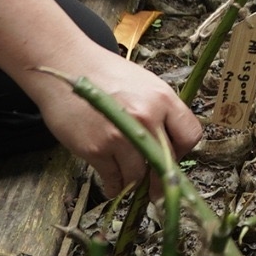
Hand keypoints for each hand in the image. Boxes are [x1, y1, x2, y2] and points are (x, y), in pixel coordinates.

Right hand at [31, 46, 202, 196]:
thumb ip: (160, 112)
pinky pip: (113, 180)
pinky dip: (114, 186)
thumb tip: (168, 145)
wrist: (65, 66)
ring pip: (138, 176)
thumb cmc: (105, 74)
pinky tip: (114, 182)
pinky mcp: (96, 149)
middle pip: (165, 162)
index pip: (190, 136)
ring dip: (134, 183)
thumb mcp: (144, 84)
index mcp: (162, 98)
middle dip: (159, 178)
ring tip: (130, 181)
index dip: (181, 151)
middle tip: (155, 188)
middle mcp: (145, 117)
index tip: (171, 158)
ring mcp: (120, 135)